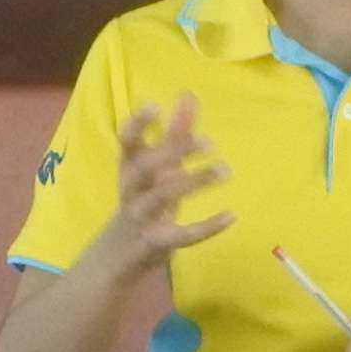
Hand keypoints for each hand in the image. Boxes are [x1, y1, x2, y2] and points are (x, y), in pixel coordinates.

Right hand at [106, 95, 228, 274]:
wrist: (119, 255)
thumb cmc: (144, 201)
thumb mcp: (157, 169)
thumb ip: (174, 134)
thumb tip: (189, 96)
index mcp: (129, 167)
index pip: (126, 141)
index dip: (137, 124)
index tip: (154, 106)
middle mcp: (130, 189)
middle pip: (145, 167)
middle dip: (174, 151)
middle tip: (209, 142)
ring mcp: (141, 217)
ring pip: (162, 197)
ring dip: (194, 181)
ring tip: (224, 170)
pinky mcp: (155, 242)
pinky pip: (182, 235)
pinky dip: (207, 226)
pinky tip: (231, 216)